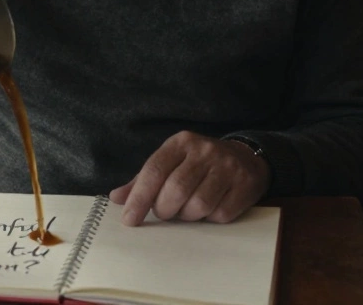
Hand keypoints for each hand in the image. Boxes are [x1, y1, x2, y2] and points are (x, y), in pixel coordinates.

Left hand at [109, 131, 269, 225]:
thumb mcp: (171, 162)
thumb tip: (117, 198)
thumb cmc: (198, 164)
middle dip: (165, 209)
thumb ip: (144, 180)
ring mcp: (227, 167)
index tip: (129, 220)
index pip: (154, 170)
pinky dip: (211, 218)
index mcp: (181, 142)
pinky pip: (221, 213)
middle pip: (176, 189)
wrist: (246, 157)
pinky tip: (210, 209)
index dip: (139, 198)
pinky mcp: (245, 185)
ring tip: (188, 210)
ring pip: (199, 204)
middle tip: (165, 213)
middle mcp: (204, 151)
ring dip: (188, 216)